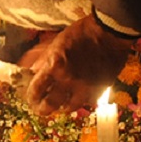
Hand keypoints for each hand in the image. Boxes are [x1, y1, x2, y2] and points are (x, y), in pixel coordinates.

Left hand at [18, 14, 134, 115]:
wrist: (109, 32)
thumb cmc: (81, 33)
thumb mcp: (56, 42)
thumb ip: (44, 59)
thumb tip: (32, 71)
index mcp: (55, 66)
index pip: (37, 89)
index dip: (31, 97)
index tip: (31, 98)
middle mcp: (69, 80)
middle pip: (50, 104)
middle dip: (42, 109)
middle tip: (40, 109)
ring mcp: (85, 87)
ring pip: (69, 107)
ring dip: (61, 107)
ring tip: (58, 105)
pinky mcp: (99, 89)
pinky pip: (86, 101)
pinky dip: (79, 101)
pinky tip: (76, 98)